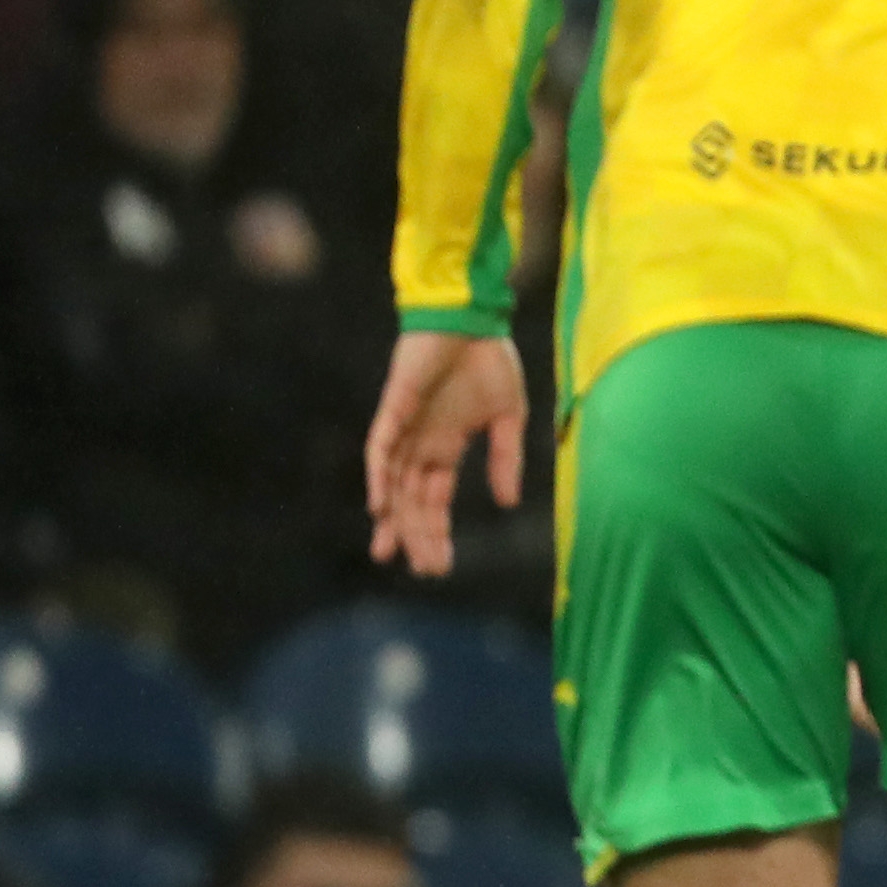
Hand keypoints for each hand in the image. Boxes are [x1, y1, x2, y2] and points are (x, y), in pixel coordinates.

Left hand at [363, 330, 529, 576]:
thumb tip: (508, 504)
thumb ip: (505, 459)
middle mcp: (421, 444)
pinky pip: (380, 447)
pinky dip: (378, 476)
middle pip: (411, 501)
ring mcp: (405, 428)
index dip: (437, 532)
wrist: (471, 316)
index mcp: (446, 447)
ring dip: (393, 518)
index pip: (435, 500)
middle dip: (416, 536)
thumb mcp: (509, 416)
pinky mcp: (394, 407)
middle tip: (420, 570)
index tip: (440, 566)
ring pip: (394, 484)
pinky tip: (378, 504)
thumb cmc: (489, 360)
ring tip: (391, 552)